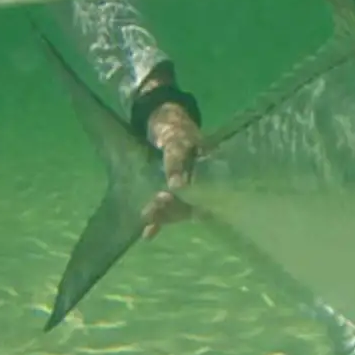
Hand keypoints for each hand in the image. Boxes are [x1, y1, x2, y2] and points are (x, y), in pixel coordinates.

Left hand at [141, 100, 200, 239]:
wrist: (159, 119)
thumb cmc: (172, 126)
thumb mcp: (174, 137)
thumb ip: (176, 158)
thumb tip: (177, 185)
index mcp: (208, 168)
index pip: (203, 191)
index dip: (188, 200)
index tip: (166, 198)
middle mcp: (200, 182)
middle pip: (189, 203)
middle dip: (169, 210)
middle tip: (149, 212)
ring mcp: (187, 189)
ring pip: (178, 208)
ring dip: (162, 216)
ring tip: (146, 221)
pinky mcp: (172, 193)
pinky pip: (168, 210)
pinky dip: (158, 222)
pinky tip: (148, 235)